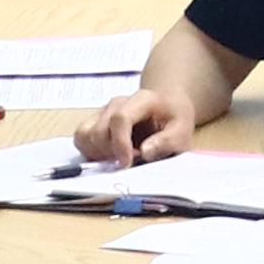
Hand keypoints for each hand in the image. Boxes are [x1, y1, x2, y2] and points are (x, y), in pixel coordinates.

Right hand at [77, 81, 212, 166]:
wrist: (167, 106)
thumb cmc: (174, 119)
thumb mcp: (182, 131)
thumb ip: (166, 142)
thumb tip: (144, 152)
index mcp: (141, 100)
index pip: (120, 118)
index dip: (120, 144)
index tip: (127, 163)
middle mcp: (117, 103)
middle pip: (99, 130)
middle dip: (112, 153)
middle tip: (132, 161)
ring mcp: (103, 111)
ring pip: (85, 134)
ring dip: (99, 153)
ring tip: (120, 158)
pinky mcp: (95, 122)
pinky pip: (81, 138)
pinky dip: (91, 152)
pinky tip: (109, 156)